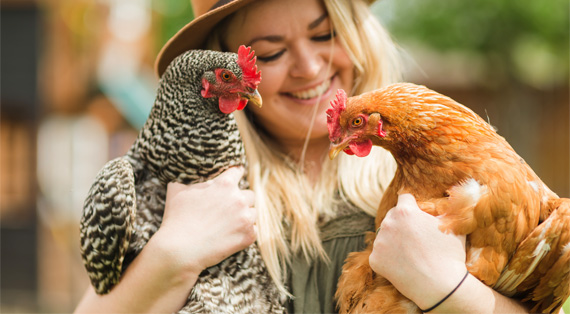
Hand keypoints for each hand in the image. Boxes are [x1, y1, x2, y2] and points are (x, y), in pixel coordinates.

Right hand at [154, 167, 256, 273]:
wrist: (179, 250)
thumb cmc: (176, 220)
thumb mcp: (177, 191)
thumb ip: (189, 180)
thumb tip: (188, 177)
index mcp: (224, 184)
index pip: (237, 171)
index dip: (234, 175)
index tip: (234, 179)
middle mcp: (239, 199)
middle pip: (249, 194)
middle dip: (240, 200)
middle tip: (227, 210)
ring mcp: (245, 218)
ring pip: (252, 213)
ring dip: (244, 217)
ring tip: (228, 225)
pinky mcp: (248, 236)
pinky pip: (254, 230)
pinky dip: (245, 233)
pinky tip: (230, 236)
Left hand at [369, 194, 467, 309]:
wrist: (441, 287)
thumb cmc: (450, 254)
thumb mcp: (455, 225)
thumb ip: (452, 206)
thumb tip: (463, 190)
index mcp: (404, 211)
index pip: (404, 198)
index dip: (414, 206)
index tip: (419, 214)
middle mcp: (387, 223)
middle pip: (393, 216)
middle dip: (403, 223)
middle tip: (416, 237)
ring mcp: (379, 242)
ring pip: (385, 235)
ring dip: (394, 239)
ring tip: (411, 252)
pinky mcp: (374, 260)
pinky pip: (380, 254)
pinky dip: (389, 258)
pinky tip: (403, 264)